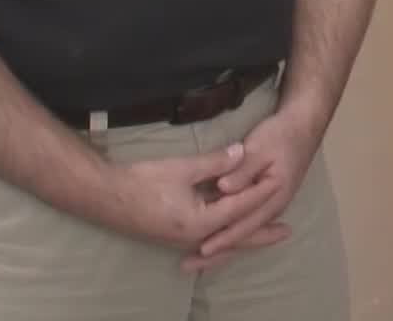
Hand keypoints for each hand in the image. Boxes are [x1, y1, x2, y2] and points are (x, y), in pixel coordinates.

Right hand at [101, 144, 286, 258]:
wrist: (105, 198)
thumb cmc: (143, 182)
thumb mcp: (182, 168)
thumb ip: (215, 162)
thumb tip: (242, 152)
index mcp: (201, 222)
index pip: (240, 208)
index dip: (260, 193)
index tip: (279, 183)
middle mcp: (196, 236)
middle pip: (237, 236)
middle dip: (262, 233)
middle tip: (287, 231)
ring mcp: (185, 239)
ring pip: (224, 239)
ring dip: (246, 236)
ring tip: (266, 233)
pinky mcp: (175, 236)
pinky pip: (210, 239)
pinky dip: (226, 236)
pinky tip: (230, 233)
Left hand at [189, 105, 326, 269]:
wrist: (302, 127)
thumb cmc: (280, 136)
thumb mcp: (259, 148)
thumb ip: (242, 170)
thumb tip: (222, 188)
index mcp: (273, 197)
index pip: (245, 223)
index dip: (223, 237)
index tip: (202, 249)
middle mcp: (272, 208)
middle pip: (242, 236)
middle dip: (216, 251)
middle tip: (188, 265)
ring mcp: (268, 206)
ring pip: (243, 232)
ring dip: (221, 246)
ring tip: (195, 260)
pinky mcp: (263, 201)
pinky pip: (245, 223)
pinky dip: (229, 234)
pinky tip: (214, 240)